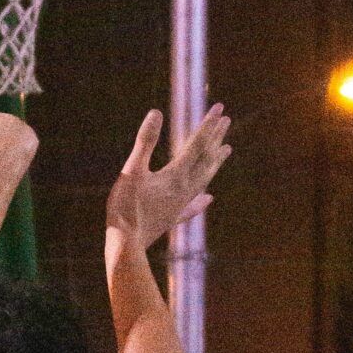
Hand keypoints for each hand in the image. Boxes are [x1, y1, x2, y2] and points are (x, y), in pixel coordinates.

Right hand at [105, 104, 231, 247]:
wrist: (125, 244)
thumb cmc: (126, 206)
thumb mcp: (132, 169)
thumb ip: (145, 141)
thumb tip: (156, 112)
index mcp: (176, 175)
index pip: (197, 144)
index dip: (208, 125)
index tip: (219, 108)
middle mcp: (185, 189)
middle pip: (205, 159)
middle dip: (215, 138)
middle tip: (227, 121)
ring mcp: (181, 205)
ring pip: (204, 179)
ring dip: (215, 163)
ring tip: (226, 150)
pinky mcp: (173, 218)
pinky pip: (193, 206)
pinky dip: (202, 199)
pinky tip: (209, 198)